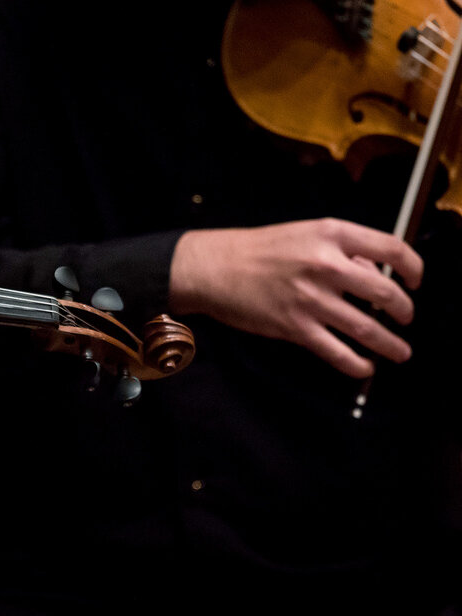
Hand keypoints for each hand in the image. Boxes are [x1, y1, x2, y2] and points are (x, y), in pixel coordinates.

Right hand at [169, 218, 423, 377]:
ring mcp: (311, 299)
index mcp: (331, 235)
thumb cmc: (256, 250)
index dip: (413, 267)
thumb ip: (340, 249)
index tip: (415, 281)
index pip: (392, 249)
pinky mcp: (295, 327)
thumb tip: (371, 272)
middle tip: (406, 318)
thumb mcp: (303, 233)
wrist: (214, 268)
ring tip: (401, 352)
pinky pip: (336, 352)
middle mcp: (326, 265)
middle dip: (405, 311)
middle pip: (386, 293)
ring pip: (367, 328)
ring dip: (391, 344)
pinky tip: (364, 367)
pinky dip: (356, 364)